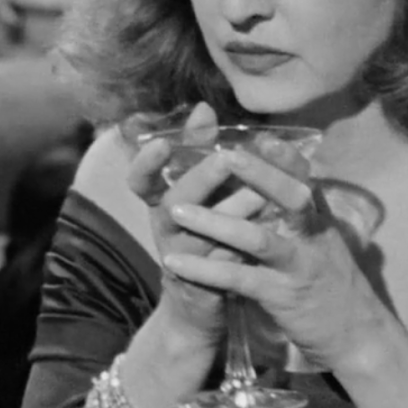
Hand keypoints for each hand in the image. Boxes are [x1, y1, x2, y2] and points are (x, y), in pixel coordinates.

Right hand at [120, 103, 268, 352]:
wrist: (201, 300)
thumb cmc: (203, 232)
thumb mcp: (199, 191)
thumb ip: (199, 151)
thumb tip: (204, 107)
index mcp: (161, 201)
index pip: (139, 179)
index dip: (145, 162)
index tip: (160, 142)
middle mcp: (165, 226)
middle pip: (173, 201)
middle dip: (199, 178)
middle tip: (224, 159)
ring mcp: (181, 256)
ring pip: (200, 233)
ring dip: (230, 211)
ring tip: (259, 194)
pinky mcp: (203, 282)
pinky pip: (222, 262)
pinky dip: (244, 245)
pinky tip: (268, 230)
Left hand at [158, 148, 396, 374]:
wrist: (356, 337)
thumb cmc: (328, 281)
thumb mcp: (319, 239)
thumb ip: (298, 210)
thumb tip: (273, 171)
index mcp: (317, 218)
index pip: (305, 178)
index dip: (286, 157)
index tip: (261, 136)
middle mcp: (313, 235)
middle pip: (291, 198)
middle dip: (258, 176)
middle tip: (222, 156)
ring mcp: (298, 265)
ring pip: (258, 239)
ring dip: (214, 223)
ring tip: (176, 211)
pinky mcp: (282, 296)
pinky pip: (239, 278)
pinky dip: (205, 270)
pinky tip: (175, 262)